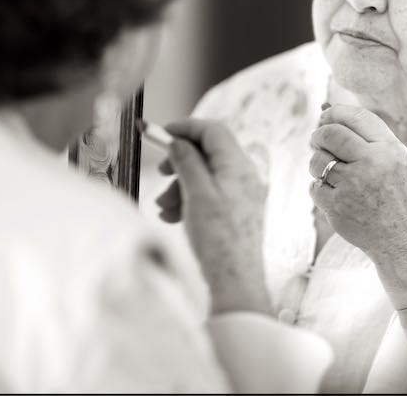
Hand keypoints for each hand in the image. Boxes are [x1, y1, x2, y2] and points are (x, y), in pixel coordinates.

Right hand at [160, 118, 270, 315]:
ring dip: (180, 186)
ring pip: (205, 176)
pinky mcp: (238, 212)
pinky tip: (173, 218)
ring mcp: (243, 194)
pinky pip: (210, 195)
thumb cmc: (218, 238)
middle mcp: (245, 176)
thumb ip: (187, 161)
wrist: (235, 279)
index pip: (213, 130)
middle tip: (161, 172)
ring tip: (163, 208)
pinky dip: (189, 201)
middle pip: (208, 153)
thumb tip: (178, 141)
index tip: (163, 133)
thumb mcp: (196, 193)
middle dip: (180, 163)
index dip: (186, 128)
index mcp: (239, 166)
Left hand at [309, 105, 406, 308]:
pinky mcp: (337, 206)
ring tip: (333, 174)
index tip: (325, 116)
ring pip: (317, 161)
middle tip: (318, 140)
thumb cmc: (402, 199)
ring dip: (318, 165)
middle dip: (318, 135)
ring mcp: (352, 186)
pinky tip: (336, 196)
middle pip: (330, 134)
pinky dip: (320, 189)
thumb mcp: (399, 162)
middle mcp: (371, 164)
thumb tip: (326, 110)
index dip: (334, 113)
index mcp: (389, 150)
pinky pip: (315, 187)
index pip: (355, 117)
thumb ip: (369, 138)